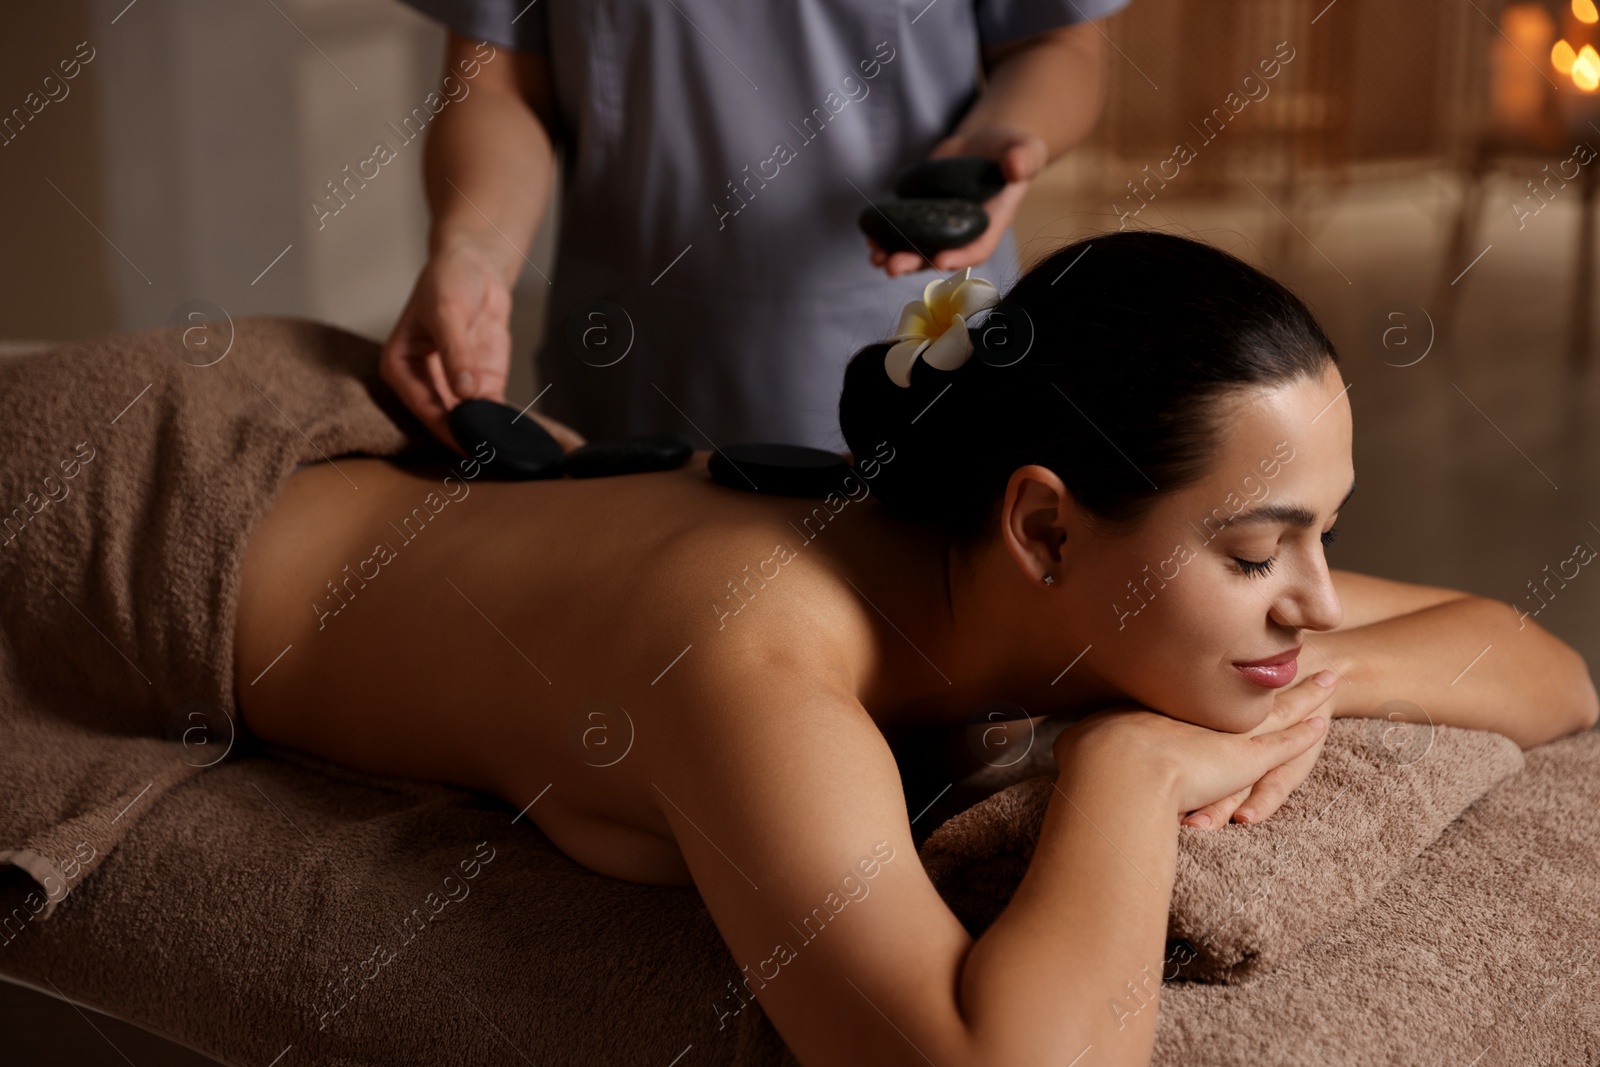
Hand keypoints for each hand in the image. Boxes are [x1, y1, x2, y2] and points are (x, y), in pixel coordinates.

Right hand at [381, 239, 513, 450]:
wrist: (476, 266)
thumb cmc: (448, 282)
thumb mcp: (447, 313)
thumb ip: (455, 353)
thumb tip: (465, 392)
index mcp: (400, 367)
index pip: (423, 406)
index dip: (446, 428)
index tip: (468, 446)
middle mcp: (424, 382)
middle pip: (444, 420)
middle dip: (467, 438)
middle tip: (491, 458)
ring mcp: (453, 386)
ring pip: (469, 420)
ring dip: (486, 435)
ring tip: (506, 454)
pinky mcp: (481, 384)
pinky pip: (491, 409)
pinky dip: (502, 423)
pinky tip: (516, 438)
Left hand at [869, 126, 1047, 277]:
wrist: (985, 146)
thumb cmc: (1011, 151)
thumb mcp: (1025, 150)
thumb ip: (1025, 158)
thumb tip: (1016, 166)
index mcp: (990, 224)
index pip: (977, 248)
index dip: (959, 257)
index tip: (939, 260)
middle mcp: (962, 232)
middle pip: (939, 255)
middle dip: (914, 262)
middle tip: (892, 267)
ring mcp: (940, 225)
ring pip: (917, 248)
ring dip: (895, 256)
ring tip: (875, 258)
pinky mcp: (922, 214)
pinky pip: (903, 230)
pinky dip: (886, 237)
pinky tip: (870, 239)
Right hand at [1054, 672, 1338, 819]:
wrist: (1118, 771)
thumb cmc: (1094, 754)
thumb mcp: (1082, 738)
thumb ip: (1082, 738)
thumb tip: (1063, 739)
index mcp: (1165, 699)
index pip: (1199, 682)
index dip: (1216, 668)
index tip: (1228, 650)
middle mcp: (1200, 707)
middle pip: (1244, 680)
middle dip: (1272, 663)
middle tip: (1296, 645)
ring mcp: (1226, 731)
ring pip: (1276, 705)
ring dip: (1303, 690)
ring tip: (1327, 673)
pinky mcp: (1248, 759)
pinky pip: (1288, 742)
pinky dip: (1307, 729)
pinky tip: (1324, 718)